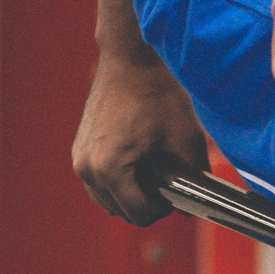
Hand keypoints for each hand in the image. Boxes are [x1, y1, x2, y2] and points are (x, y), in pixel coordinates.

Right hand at [72, 47, 208, 224]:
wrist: (131, 58)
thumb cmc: (158, 93)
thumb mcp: (186, 140)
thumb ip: (193, 178)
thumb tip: (195, 205)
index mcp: (109, 169)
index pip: (139, 214)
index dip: (165, 208)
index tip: (178, 190)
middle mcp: (86, 167)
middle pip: (121, 211)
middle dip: (147, 203)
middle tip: (170, 180)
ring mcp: (79, 158)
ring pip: (108, 199)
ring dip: (132, 194)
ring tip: (156, 171)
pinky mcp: (80, 148)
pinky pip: (99, 182)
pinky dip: (119, 182)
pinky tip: (141, 162)